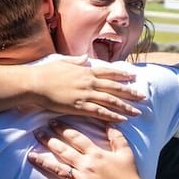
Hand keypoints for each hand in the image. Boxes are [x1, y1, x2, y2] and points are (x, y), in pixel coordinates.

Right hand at [25, 57, 144, 120]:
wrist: (35, 83)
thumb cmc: (45, 72)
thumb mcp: (63, 61)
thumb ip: (76, 61)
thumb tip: (85, 58)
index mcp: (86, 70)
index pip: (109, 72)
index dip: (122, 75)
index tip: (133, 76)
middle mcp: (89, 81)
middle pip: (115, 87)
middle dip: (130, 92)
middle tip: (143, 96)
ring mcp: (86, 94)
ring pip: (111, 101)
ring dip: (126, 107)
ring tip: (138, 112)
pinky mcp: (80, 106)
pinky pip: (100, 112)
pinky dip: (112, 116)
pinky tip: (122, 119)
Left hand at [29, 122, 150, 178]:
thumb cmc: (129, 176)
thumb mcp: (126, 153)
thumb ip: (116, 138)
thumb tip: (109, 123)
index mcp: (96, 154)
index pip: (76, 138)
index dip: (63, 129)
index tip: (53, 122)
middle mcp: (86, 166)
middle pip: (64, 151)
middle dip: (49, 141)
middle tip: (37, 133)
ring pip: (59, 169)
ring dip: (44, 162)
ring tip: (31, 155)